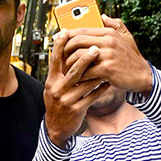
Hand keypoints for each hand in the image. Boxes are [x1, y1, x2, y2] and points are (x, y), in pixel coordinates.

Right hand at [44, 30, 110, 145]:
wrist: (56, 128)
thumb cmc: (57, 104)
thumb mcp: (53, 87)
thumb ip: (59, 72)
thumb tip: (65, 53)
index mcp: (52, 81)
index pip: (55, 60)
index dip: (59, 45)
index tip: (65, 31)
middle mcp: (58, 89)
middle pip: (73, 70)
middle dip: (85, 58)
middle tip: (96, 48)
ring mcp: (67, 100)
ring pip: (85, 83)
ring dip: (97, 73)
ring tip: (107, 63)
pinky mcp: (76, 110)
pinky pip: (91, 96)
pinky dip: (101, 89)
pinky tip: (108, 83)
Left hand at [62, 15, 152, 94]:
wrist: (142, 76)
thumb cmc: (131, 58)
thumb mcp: (126, 37)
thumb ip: (115, 24)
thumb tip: (103, 15)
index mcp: (109, 32)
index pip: (82, 30)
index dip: (67, 36)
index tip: (58, 41)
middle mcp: (108, 40)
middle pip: (77, 41)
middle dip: (64, 51)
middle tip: (60, 59)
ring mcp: (107, 54)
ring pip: (79, 56)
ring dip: (70, 65)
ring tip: (67, 71)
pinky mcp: (107, 69)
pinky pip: (86, 71)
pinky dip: (79, 77)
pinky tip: (77, 80)